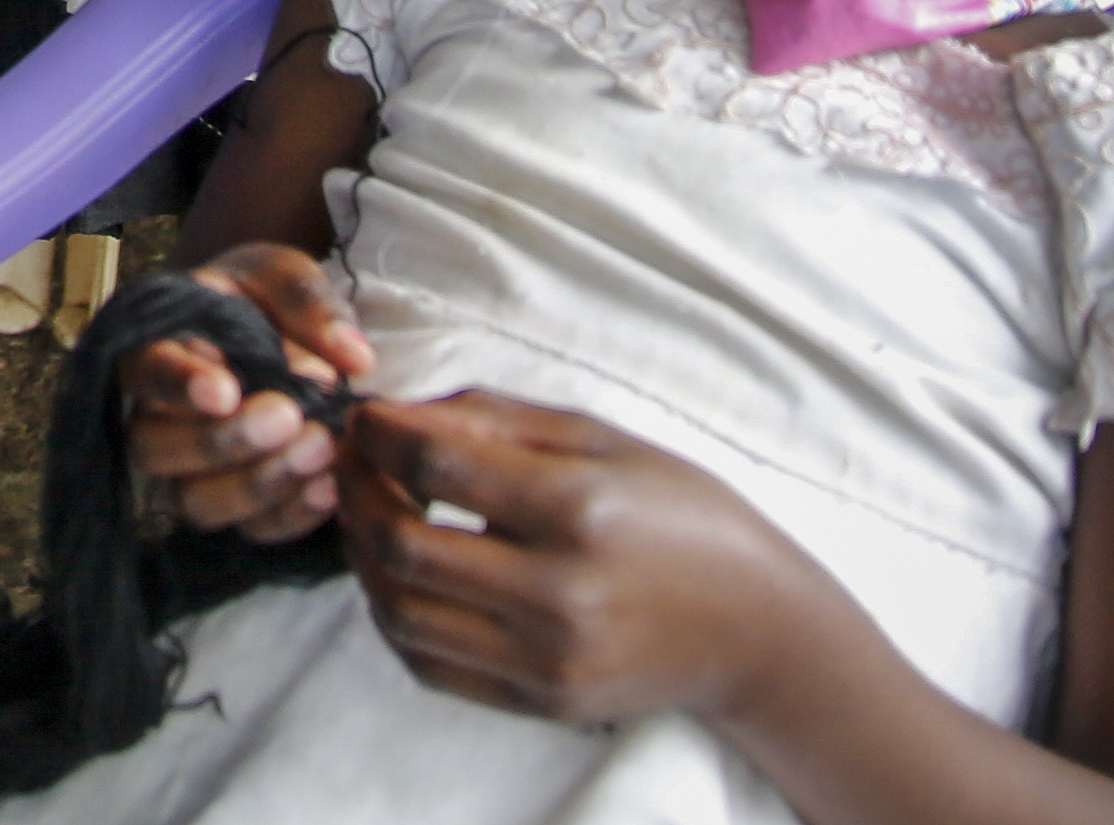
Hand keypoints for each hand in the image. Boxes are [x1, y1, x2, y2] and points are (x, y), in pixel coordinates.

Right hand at [116, 245, 374, 541]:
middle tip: (289, 415)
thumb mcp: (281, 273)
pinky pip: (251, 529)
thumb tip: (353, 357)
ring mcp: (190, 471)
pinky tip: (331, 487)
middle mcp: (156, 417)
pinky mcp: (236, 507)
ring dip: (258, 483)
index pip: (144, 371)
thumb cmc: (264, 299)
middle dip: (222, 441)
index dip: (178, 386)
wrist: (279, 331)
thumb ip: (308, 301)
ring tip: (322, 449)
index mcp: (154, 347)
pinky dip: (291, 515)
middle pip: (156, 449)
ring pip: (197, 501)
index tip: (227, 390)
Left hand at [339, 393, 823, 735]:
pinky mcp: (544, 702)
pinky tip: (402, 578)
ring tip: (371, 517)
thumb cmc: (681, 515)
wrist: (760, 629)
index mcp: (578, 508)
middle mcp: (560, 593)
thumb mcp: (602, 438)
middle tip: (353, 466)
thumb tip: (396, 411)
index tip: (364, 418)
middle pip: (401, 546)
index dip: (377, 434)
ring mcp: (550, 659)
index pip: (434, 465)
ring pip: (400, 613)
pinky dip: (394, 618)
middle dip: (355, 495)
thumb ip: (495, 417)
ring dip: (363, 559)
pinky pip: (430, 665)